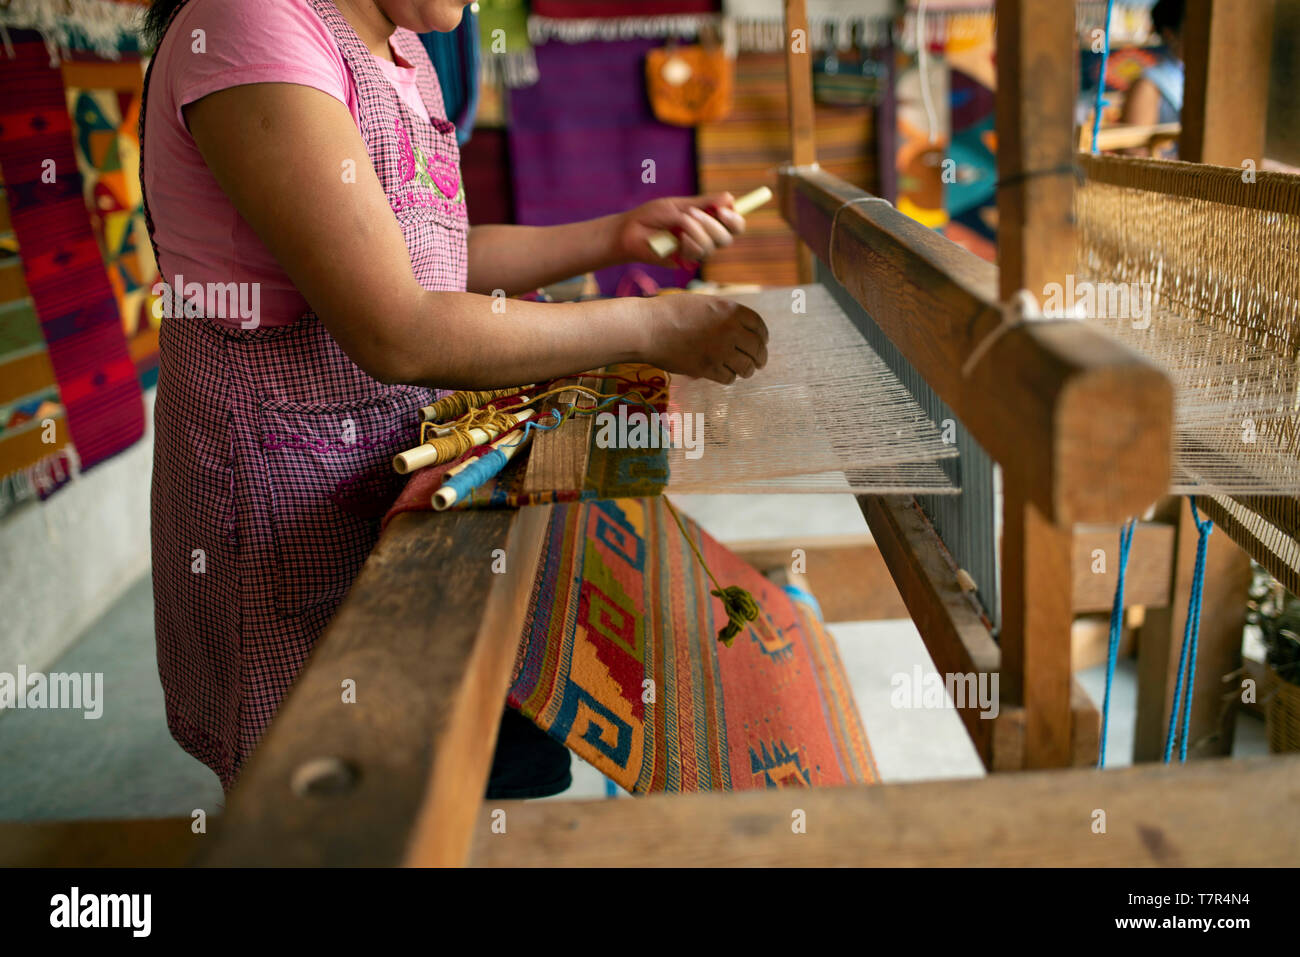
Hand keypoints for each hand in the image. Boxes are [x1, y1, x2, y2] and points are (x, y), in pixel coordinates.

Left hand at [616, 194, 746, 267]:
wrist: (630, 231)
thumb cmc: (652, 215)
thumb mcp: (679, 205)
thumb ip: (704, 203)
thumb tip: (729, 198)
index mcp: (706, 221)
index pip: (732, 224)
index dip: (734, 219)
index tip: (724, 210)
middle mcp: (704, 237)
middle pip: (728, 237)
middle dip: (715, 225)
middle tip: (695, 214)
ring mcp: (695, 251)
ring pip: (713, 246)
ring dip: (698, 232)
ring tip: (680, 223)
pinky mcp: (685, 262)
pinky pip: (698, 254)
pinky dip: (690, 243)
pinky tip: (677, 239)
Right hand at [644, 294, 768, 384]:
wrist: (648, 327)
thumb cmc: (670, 312)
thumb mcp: (704, 304)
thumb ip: (724, 315)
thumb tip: (740, 330)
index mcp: (732, 310)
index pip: (759, 327)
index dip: (762, 338)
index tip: (761, 344)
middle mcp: (730, 330)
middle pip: (757, 349)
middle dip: (759, 358)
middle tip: (758, 364)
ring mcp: (720, 351)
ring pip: (746, 367)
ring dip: (746, 370)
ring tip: (743, 371)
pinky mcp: (708, 368)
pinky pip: (728, 378)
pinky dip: (728, 377)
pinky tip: (724, 374)